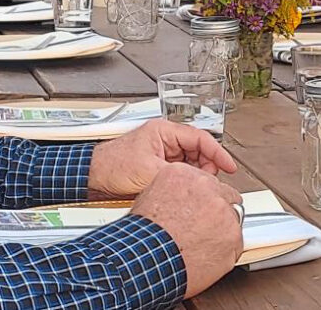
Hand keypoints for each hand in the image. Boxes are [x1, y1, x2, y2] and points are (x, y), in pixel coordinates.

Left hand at [86, 119, 236, 198]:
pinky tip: (185, 190)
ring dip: (195, 175)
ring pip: (190, 162)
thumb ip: (178, 174)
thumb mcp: (151, 171)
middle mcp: (164, 139)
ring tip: (195, 187)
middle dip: (206, 166)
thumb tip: (199, 181)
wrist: (91, 178)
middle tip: (208, 181)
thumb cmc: (111, 167)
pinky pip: (179, 171)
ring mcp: (160, 152)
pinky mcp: (156, 165)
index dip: (218, 153)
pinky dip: (185, 180)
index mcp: (164, 131)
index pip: (200, 138)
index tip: (229, 166)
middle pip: (198, 150)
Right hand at [130, 163, 242, 297]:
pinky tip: (208, 256)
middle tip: (204, 228)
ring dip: (223, 230)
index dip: (203, 199)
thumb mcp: (149, 198)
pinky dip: (227, 251)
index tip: (200, 209)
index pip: (206, 182)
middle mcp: (206, 187)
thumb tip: (179, 196)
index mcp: (184, 175)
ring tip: (203, 245)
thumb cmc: (143, 236)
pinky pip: (237, 242)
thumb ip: (171, 191)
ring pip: (233, 218)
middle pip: (224, 196)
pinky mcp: (232, 235)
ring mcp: (222, 211)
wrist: (146, 262)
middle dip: (217, 211)